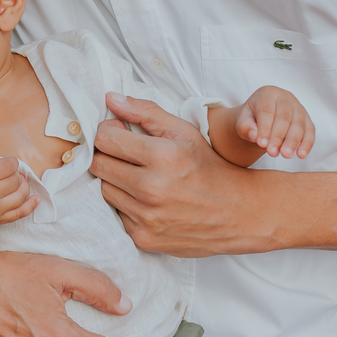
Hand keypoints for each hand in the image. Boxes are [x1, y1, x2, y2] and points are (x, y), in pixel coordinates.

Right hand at [0, 159, 37, 238]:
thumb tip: (8, 170)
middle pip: (16, 180)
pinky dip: (31, 205)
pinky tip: (36, 199)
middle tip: (11, 174)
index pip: (8, 166)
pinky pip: (20, 213)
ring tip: (20, 183)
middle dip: (16, 175)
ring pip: (21, 195)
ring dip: (24, 187)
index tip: (9, 164)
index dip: (12, 163)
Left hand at [93, 93, 267, 256]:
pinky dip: (126, 204)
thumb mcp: (184, 132)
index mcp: (163, 156)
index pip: (105, 138)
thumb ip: (146, 112)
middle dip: (108, 155)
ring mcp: (146, 217)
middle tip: (126, 154)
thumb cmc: (210, 167)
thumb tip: (111, 98)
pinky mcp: (143, 237)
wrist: (238, 213)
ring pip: (104, 190)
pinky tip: (146, 199)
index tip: (120, 132)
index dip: (109, 131)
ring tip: (139, 177)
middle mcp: (152, 188)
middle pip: (98, 165)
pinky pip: (116, 214)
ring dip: (116, 181)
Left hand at [236, 87, 314, 159]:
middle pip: (284, 117)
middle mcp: (285, 97)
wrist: (261, 119)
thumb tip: (255, 135)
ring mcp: (298, 107)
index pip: (267, 110)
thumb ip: (245, 127)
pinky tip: (301, 155)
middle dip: (278, 136)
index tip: (261, 144)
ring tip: (286, 155)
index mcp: (267, 93)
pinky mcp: (307, 119)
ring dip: (293, 141)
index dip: (265, 128)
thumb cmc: (251, 119)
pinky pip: (310, 131)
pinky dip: (307, 143)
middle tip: (272, 153)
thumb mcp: (242, 121)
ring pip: (299, 124)